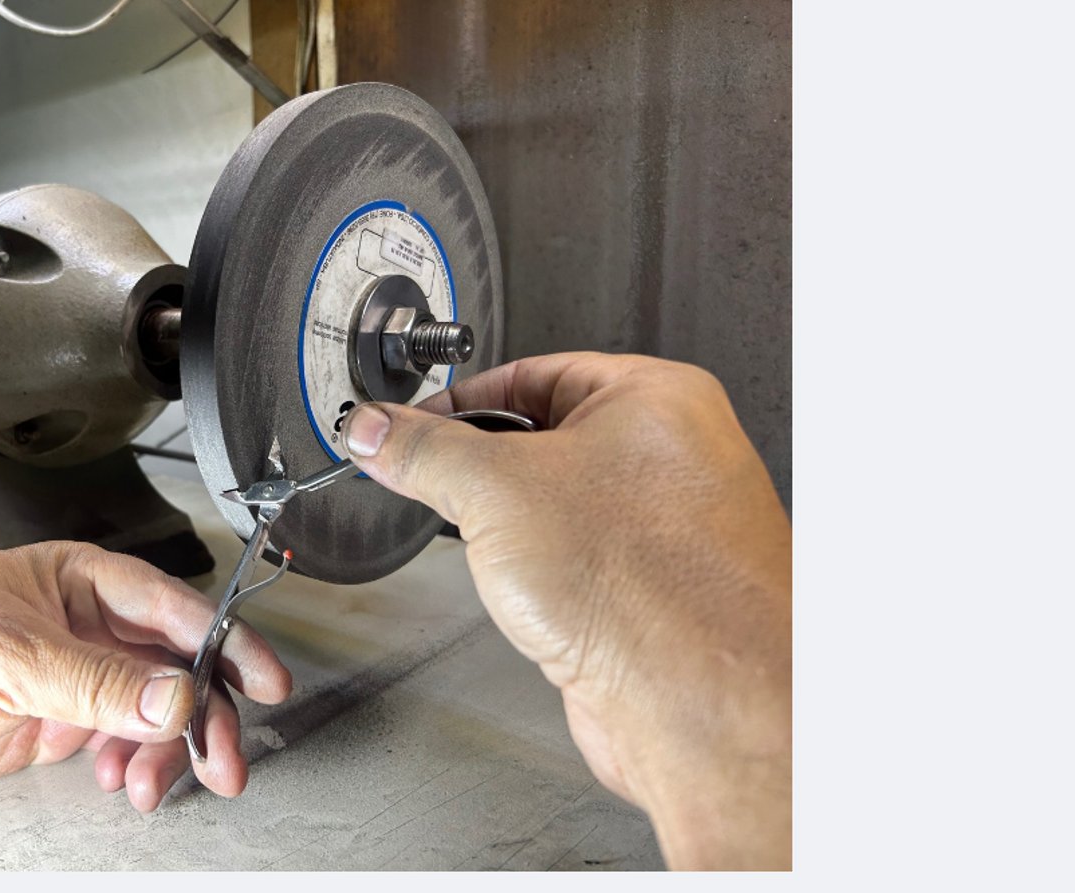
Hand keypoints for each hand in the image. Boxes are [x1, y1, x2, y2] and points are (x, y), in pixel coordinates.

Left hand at [0, 541, 291, 811]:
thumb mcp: (6, 656)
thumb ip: (94, 681)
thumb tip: (172, 696)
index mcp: (76, 580)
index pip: (172, 606)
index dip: (225, 642)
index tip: (265, 680)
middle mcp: (81, 625)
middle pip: (174, 666)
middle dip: (205, 714)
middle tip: (223, 762)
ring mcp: (69, 677)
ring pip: (151, 711)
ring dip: (167, 750)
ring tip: (156, 785)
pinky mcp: (52, 724)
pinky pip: (117, 743)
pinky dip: (131, 766)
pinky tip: (121, 783)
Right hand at [341, 353, 790, 868]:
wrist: (696, 701)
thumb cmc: (645, 588)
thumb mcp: (493, 490)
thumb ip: (425, 451)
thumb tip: (378, 429)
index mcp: (658, 398)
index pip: (534, 372)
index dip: (461, 400)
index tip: (409, 426)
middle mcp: (677, 456)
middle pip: (546, 440)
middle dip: (486, 472)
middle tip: (442, 488)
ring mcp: (671, 527)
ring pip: (562, 506)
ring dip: (516, 532)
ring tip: (504, 555)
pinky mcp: (657, 591)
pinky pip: (582, 562)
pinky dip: (546, 577)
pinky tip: (537, 599)